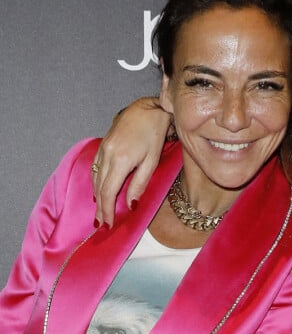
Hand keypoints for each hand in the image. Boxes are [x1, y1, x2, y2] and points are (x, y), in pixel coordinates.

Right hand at [92, 97, 171, 226]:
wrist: (147, 108)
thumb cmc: (154, 133)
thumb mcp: (152, 160)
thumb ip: (139, 183)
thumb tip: (130, 205)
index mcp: (120, 160)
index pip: (108, 192)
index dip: (106, 211)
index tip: (108, 225)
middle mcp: (107, 155)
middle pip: (99, 188)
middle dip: (100, 208)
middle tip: (102, 225)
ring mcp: (102, 149)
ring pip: (96, 179)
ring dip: (98, 197)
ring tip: (100, 212)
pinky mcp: (102, 145)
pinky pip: (96, 168)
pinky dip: (97, 182)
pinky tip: (100, 190)